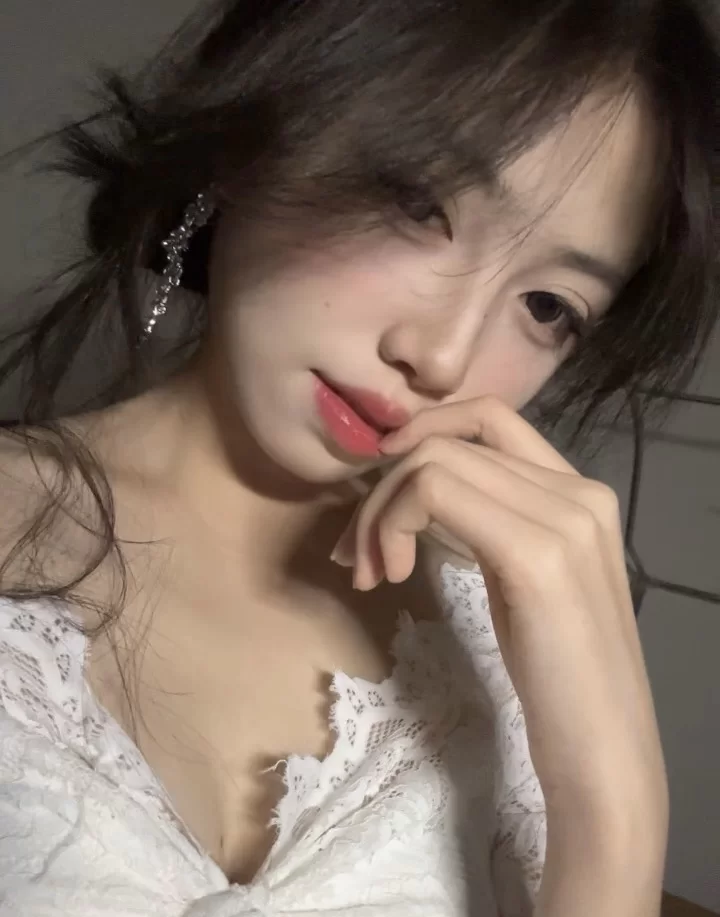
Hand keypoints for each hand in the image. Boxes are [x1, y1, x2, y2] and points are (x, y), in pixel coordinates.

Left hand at [332, 396, 667, 828]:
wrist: (604, 749)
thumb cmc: (560, 675)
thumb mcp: (524, 579)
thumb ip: (491, 522)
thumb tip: (415, 492)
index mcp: (580, 492)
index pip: (489, 416)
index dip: (423, 430)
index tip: (380, 478)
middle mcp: (579, 490)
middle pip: (447, 441)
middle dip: (382, 490)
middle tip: (357, 555)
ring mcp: (563, 518)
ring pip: (432, 463)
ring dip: (379, 514)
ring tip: (372, 573)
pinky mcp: (536, 554)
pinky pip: (432, 493)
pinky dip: (391, 526)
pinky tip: (392, 578)